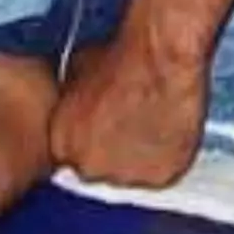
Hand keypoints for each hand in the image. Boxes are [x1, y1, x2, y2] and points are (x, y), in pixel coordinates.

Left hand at [48, 13, 209, 188]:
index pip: (73, 155)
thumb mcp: (78, 71)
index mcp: (62, 144)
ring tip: (155, 124)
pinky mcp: (159, 177)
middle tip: (134, 126)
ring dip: (143, 156)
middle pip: (102, 169)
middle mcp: (88, 166)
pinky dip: (170, 157)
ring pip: (134, 174)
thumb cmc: (124, 56)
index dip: (94, 140)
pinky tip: (171, 130)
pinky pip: (164, 174)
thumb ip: (73, 99)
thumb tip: (78, 99)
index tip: (108, 127)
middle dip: (116, 151)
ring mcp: (124, 176)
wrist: (159, 58)